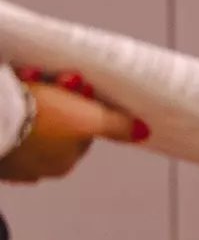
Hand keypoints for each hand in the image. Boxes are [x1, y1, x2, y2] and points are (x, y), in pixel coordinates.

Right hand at [0, 72, 147, 183]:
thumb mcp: (91, 119)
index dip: (83, 104)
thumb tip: (144, 133)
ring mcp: (9, 153)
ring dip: (37, 89)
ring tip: (32, 75)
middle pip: (58, 120)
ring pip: (31, 114)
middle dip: (60, 95)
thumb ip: (118, 126)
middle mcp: (33, 164)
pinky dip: (13, 94)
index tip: (78, 85)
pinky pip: (7, 112)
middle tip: (55, 77)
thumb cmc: (39, 119)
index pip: (82, 130)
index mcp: (61, 164)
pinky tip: (18, 81)